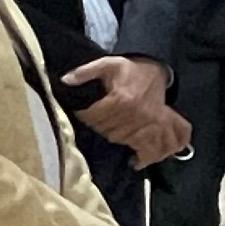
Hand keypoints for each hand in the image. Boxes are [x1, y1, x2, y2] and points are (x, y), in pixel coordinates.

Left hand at [65, 54, 186, 158]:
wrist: (155, 70)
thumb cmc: (128, 69)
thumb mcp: (106, 64)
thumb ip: (84, 72)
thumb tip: (65, 80)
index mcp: (121, 99)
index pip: (94, 117)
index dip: (84, 116)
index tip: (81, 113)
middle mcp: (136, 114)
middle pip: (107, 131)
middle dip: (98, 127)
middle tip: (96, 121)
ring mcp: (150, 123)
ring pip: (123, 140)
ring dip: (114, 138)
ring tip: (109, 132)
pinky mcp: (159, 128)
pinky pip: (152, 149)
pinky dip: (144, 158)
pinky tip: (134, 161)